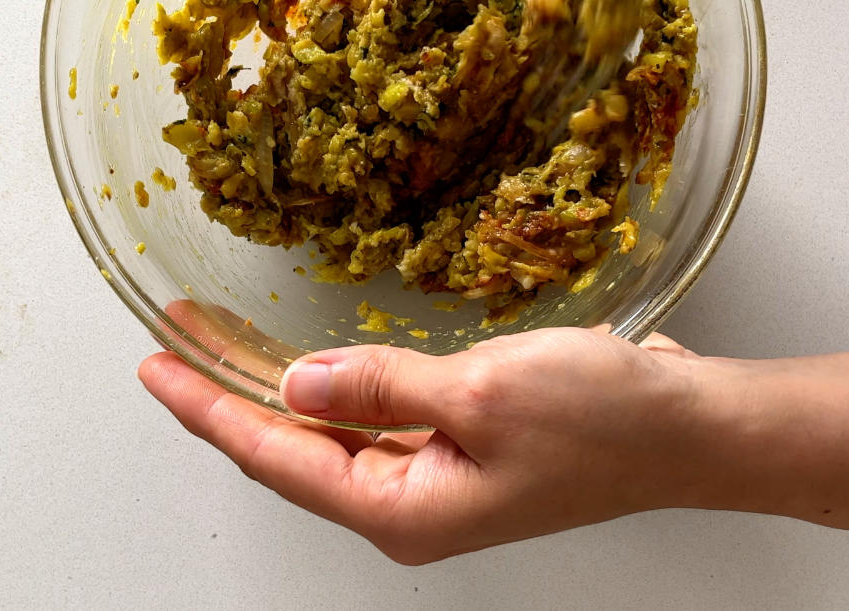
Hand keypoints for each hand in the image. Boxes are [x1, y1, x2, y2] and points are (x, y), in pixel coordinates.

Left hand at [138, 323, 708, 564]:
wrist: (690, 430)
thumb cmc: (606, 423)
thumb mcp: (480, 394)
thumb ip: (379, 387)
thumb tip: (299, 383)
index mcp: (404, 510)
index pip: (276, 458)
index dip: (209, 408)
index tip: (158, 366)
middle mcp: (411, 504)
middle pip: (294, 448)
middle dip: (231, 391)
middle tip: (175, 339)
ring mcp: (437, 478)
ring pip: (333, 430)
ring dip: (281, 383)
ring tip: (224, 338)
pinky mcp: (462, 448)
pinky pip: (377, 417)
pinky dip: (340, 385)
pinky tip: (315, 361)